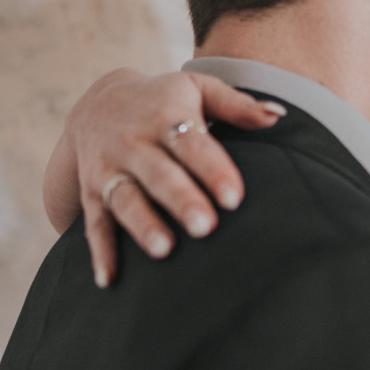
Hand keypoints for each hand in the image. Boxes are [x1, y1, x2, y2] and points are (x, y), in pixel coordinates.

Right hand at [45, 68, 285, 286]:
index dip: (213, 171)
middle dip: (181, 201)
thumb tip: (278, 114)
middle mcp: (133, 143)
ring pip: (126, 200)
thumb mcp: (198, 89)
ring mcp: (109, 170)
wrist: (97, 104)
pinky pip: (95, 225)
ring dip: (143, 225)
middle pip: (159, 174)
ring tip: (165, 250)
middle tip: (205, 227)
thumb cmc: (164, 101)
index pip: (192, 145)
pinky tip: (109, 280)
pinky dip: (101, 253)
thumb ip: (237, 104)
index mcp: (164, 117)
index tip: (235, 198)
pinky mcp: (92, 194)